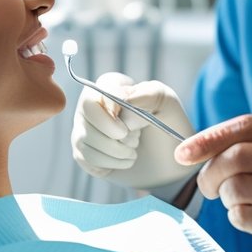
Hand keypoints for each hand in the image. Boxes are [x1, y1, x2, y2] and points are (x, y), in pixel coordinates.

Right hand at [71, 73, 194, 188]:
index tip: (130, 121)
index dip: (114, 104)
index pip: (101, 87)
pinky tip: (126, 160)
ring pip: (85, 136)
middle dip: (113, 129)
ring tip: (134, 149)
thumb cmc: (166, 129)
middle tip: (134, 138)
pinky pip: (87, 157)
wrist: (166, 164)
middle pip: (87, 110)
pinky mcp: (83, 151)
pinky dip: (112, 162)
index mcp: (113, 86)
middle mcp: (93, 105)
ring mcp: (84, 128)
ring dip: (116, 149)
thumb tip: (127, 101)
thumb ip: (152, 94)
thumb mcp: (168, 106)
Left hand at [175, 115, 251, 251]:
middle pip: (236, 157)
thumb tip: (196, 148)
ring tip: (236, 200)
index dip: (208, 138)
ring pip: (236, 187)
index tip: (183, 153)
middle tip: (208, 185)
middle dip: (210, 171)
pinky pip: (243, 216)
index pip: (246, 126)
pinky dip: (236, 216)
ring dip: (225, 196)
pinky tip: (250, 216)